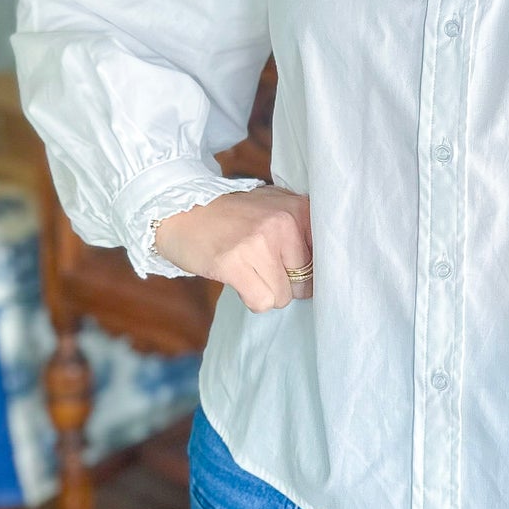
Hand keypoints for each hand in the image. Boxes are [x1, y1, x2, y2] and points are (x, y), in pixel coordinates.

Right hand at [152, 187, 312, 312]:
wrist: (181, 208)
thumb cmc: (232, 214)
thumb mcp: (273, 206)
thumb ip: (300, 229)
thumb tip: (327, 270)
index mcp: (298, 208)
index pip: (324, 260)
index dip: (306, 272)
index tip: (289, 268)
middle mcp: (283, 222)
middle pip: (305, 283)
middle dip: (285, 284)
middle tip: (260, 267)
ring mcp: (259, 242)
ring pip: (283, 297)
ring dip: (265, 292)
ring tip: (247, 270)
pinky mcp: (234, 263)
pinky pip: (261, 302)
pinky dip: (250, 298)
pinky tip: (237, 278)